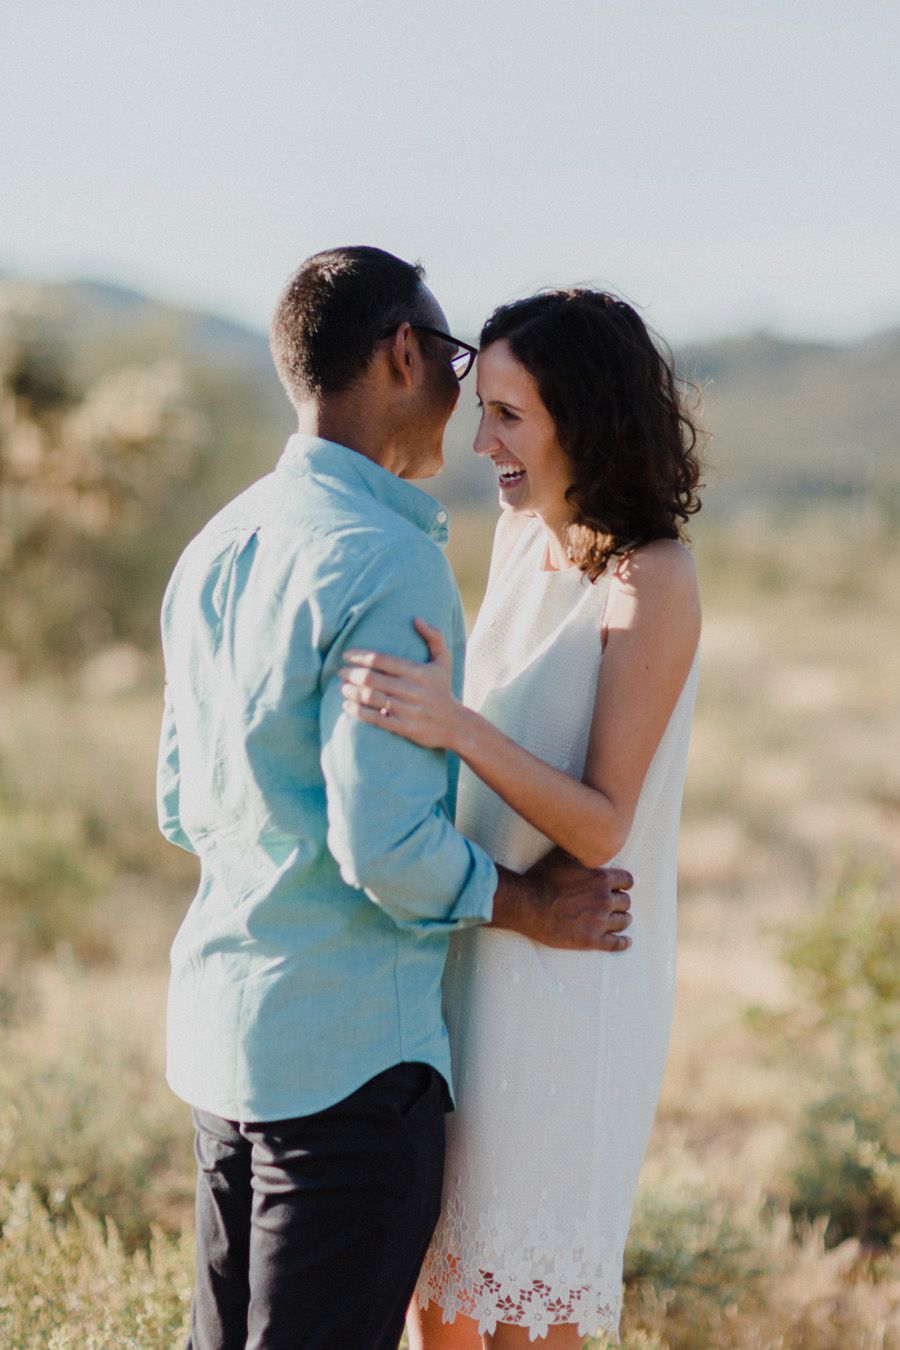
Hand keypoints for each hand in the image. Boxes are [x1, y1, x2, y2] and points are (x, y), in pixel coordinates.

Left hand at [340, 618, 465, 750]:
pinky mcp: (403, 727)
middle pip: (371, 678)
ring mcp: (407, 710)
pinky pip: (375, 718)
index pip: (381, 659)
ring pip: (370, 697)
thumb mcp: (444, 661)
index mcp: (418, 671)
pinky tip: (347, 706)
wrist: (455, 725)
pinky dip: (357, 712)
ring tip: (342, 687)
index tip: (346, 655)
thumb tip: (416, 619)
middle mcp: (411, 690)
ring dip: (351, 692)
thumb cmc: (443, 689)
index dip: (359, 656)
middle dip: (351, 674)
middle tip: (340, 672)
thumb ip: (434, 637)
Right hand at [491, 849, 632, 951]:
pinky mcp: (591, 940)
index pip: (627, 880)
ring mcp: (599, 921)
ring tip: (620, 920)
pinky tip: (626, 942)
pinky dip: (623, 943)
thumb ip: (576, 850)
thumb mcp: (559, 856)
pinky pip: (616, 943)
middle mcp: (604, 899)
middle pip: (626, 901)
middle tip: (615, 904)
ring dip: (622, 919)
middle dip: (621, 902)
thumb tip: (580, 839)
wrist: (528, 906)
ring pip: (623, 921)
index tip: (621, 886)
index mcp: (600, 878)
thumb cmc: (541, 879)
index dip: (624, 883)